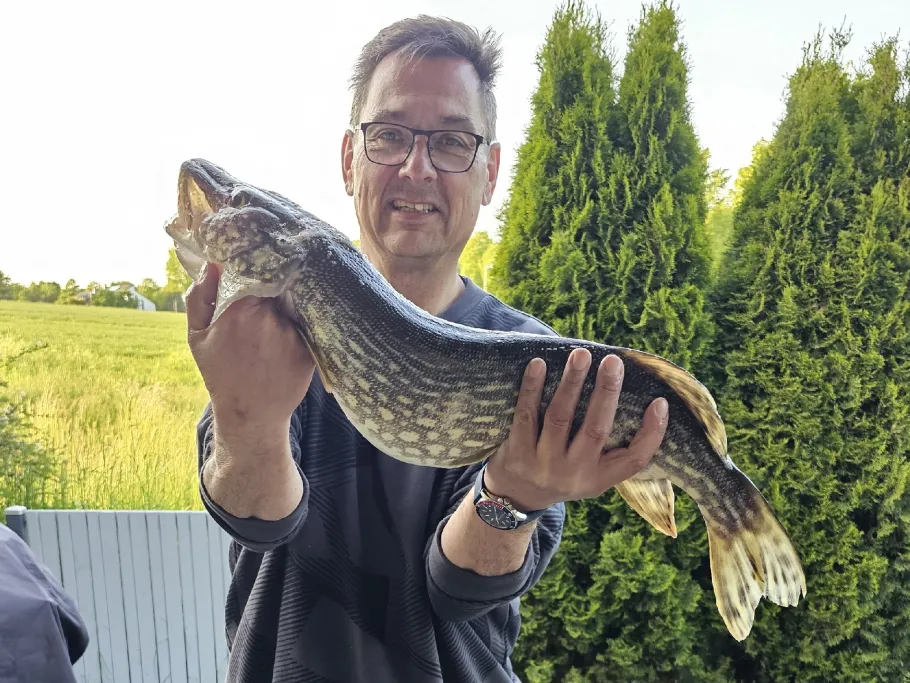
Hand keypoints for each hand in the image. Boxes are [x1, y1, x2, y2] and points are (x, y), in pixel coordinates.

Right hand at [185, 262, 315, 437]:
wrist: (250, 415)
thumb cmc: (220, 373)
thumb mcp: (197, 337)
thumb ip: (200, 297)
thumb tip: (213, 263)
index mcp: (237, 311)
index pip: (254, 270)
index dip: (257, 265)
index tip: (257, 260)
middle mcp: (267, 319)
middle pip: (277, 284)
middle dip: (274, 281)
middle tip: (273, 280)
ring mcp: (290, 334)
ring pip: (293, 303)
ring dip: (288, 302)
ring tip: (282, 309)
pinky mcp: (308, 348)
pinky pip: (306, 323)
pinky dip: (300, 322)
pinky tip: (291, 332)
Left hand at [483, 348, 667, 510]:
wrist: (517, 496)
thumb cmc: (564, 472)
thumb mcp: (591, 472)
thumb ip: (611, 447)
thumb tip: (636, 396)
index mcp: (600, 478)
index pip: (635, 460)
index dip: (652, 433)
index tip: (660, 402)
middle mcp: (575, 473)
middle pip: (596, 430)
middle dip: (606, 392)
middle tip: (612, 361)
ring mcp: (544, 465)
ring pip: (560, 417)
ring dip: (571, 382)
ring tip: (580, 354)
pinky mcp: (518, 453)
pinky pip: (526, 415)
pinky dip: (532, 388)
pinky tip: (539, 365)